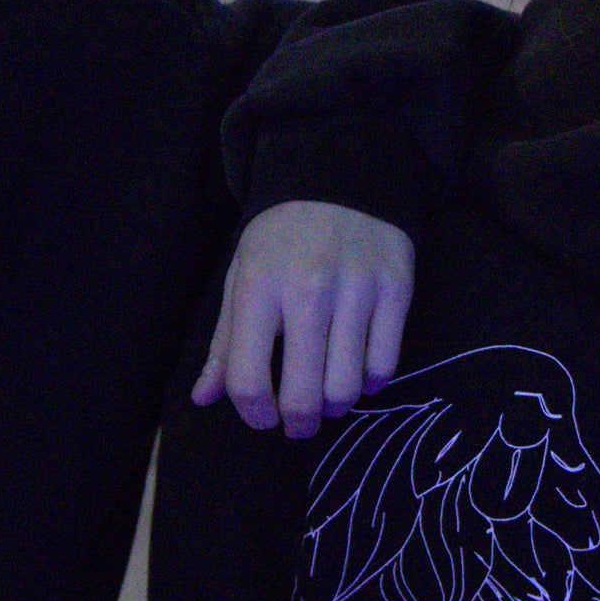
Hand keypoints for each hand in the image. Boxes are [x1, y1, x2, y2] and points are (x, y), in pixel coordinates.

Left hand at [195, 203, 413, 437]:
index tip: (262, 417)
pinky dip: (370, 382)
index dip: (253, 414)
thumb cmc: (282, 235)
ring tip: (328, 396)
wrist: (338, 175)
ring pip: (348, 387)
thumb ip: (225, 341)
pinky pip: (385, 364)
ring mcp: (357, 291)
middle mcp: (308, 291)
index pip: (249, 380)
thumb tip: (204, 397)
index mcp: (258, 288)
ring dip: (335, 405)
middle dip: (298, 424)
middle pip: (305, 395)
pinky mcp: (396, 289)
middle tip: (297, 424)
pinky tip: (358, 372)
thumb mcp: (241, 275)